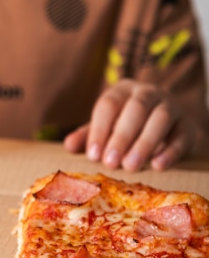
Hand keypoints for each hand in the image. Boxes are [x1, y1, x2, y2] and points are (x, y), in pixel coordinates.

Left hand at [63, 79, 197, 170]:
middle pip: (136, 109)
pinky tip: (158, 166)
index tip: (93, 155)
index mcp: (123, 90)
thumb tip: (69, 146)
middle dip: (121, 136)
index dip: (100, 130)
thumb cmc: (127, 125)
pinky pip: (182, 135)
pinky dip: (171, 151)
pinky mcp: (188, 124)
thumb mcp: (105, 127)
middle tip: (110, 163)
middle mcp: (148, 93)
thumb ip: (88, 135)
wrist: (167, 125)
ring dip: (145, 143)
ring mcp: (171, 106)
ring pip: (161, 118)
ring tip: (131, 166)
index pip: (109, 104)